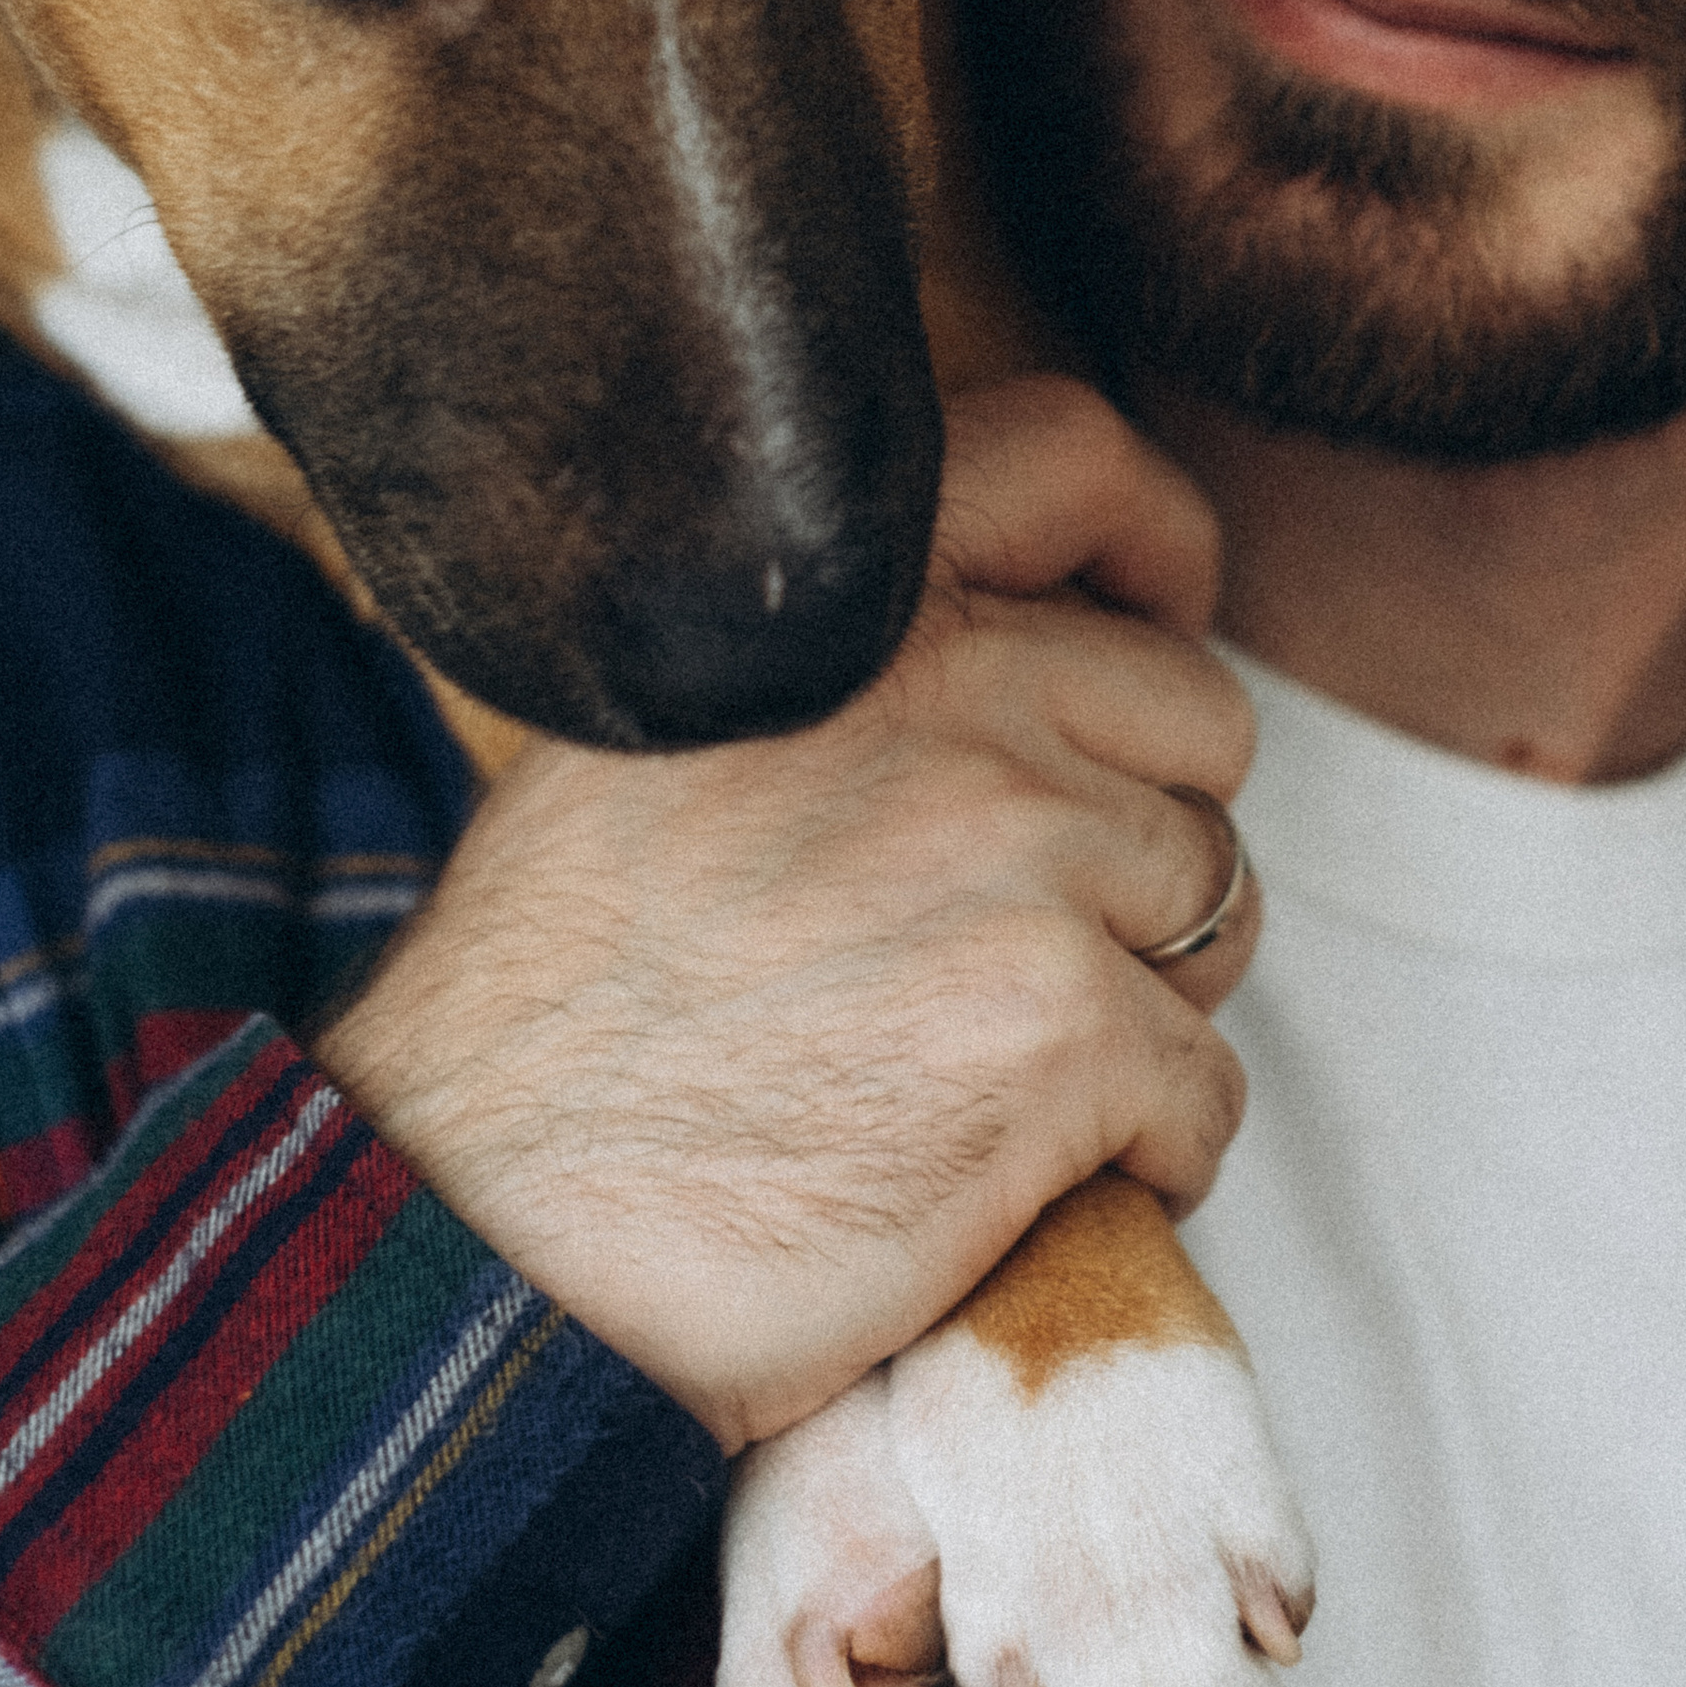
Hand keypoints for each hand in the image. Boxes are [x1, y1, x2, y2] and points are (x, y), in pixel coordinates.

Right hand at [317, 378, 1257, 1453]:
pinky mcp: (1063, 1036)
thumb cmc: (539, 1015)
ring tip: (1005, 1069)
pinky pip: (1206, 1088)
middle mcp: (952, 693)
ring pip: (1218, 906)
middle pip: (1196, 723)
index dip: (1151, 545)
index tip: (1152, 624)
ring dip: (1147, 996)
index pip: (1076, 457)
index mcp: (847, 603)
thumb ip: (832, 661)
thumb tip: (993, 641)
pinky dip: (1150, 1150)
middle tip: (1040, 931)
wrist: (467, 1230)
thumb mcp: (643, 738)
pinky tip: (1029, 1181)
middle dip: (1146, 831)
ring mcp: (1021, 861)